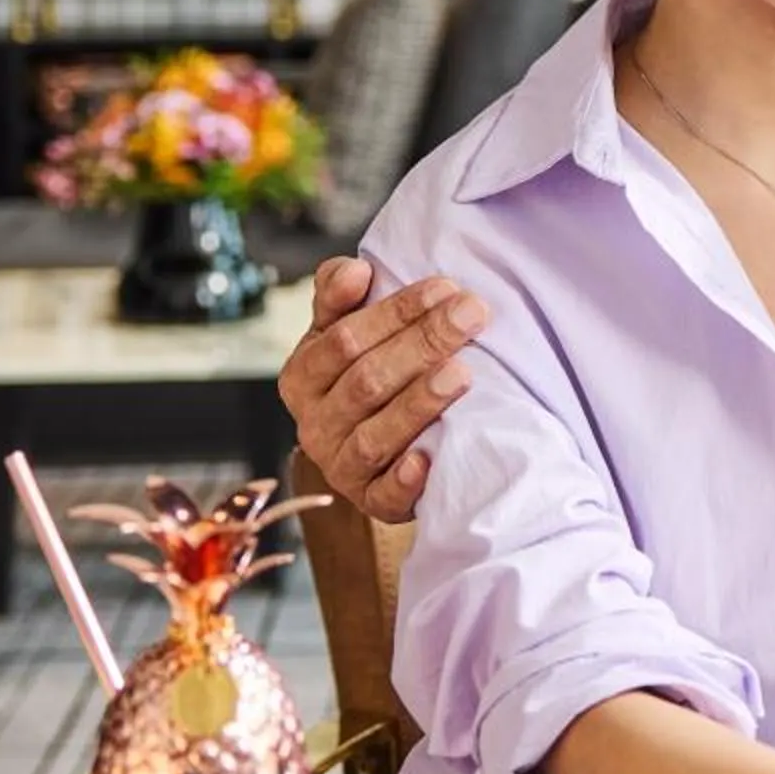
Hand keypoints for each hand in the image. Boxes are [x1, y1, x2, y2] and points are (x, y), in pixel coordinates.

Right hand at [276, 258, 488, 521]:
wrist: (386, 443)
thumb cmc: (370, 371)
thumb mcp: (346, 330)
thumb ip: (340, 296)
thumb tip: (354, 271)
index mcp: (302, 377)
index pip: (345, 340)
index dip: (395, 312)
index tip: (445, 287)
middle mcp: (314, 425)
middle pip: (367, 382)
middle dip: (422, 343)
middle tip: (471, 314)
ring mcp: (341, 467)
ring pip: (375, 435)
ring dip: (419, 403)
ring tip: (463, 373)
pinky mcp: (373, 502)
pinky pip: (385, 495)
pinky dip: (405, 479)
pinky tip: (430, 458)